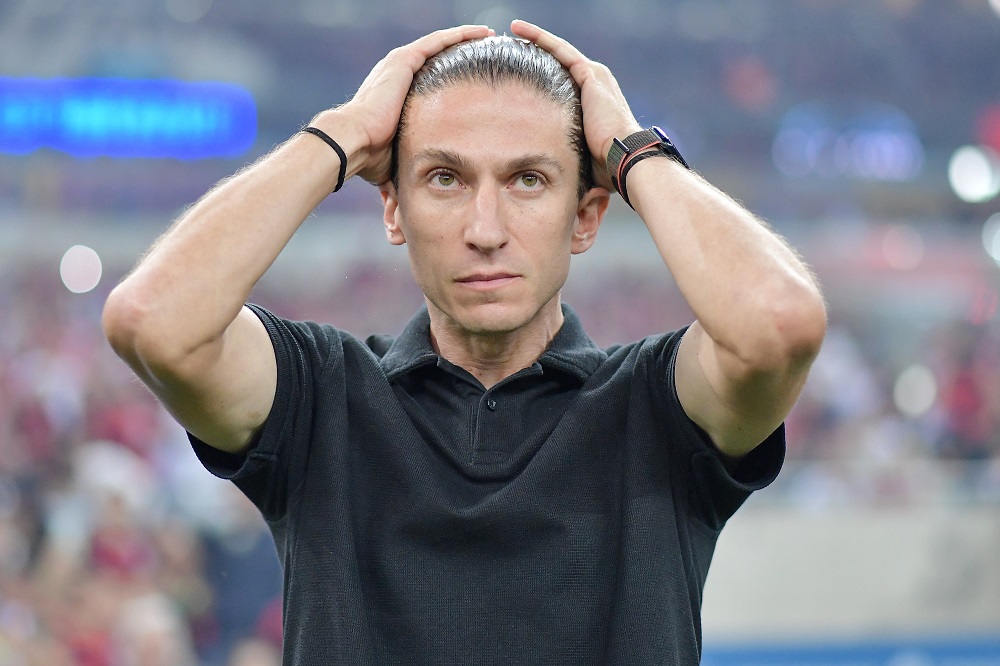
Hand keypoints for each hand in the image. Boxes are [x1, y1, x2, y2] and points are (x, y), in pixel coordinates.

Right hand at [330, 24, 493, 184]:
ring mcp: (400, 64)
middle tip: (488, 49)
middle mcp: (397, 74)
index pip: (429, 77)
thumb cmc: (371, 159)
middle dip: (461, 51)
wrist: (353, 143)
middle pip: (436, 56)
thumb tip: (406, 213)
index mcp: (396, 93)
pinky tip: (481, 33)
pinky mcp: (404, 61)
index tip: (474, 76)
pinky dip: (460, 35)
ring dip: (465, 38)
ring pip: (440, 44)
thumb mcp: (398, 157)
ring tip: (489, 35)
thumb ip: (409, 166)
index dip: (451, 74)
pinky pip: (438, 42)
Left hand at [510, 19, 640, 190]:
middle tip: (512, 42)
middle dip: (537, 49)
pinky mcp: (589, 74)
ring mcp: (594, 76)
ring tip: (513, 29)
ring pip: (558, 50)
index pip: (564, 78)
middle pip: (560, 60)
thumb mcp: (581, 153)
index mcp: (595, 99)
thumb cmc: (606, 166)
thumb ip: (566, 150)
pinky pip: (560, 50)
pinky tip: (520, 32)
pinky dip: (540, 39)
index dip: (544, 72)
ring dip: (535, 38)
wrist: (624, 157)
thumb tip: (549, 172)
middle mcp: (596, 82)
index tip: (522, 69)